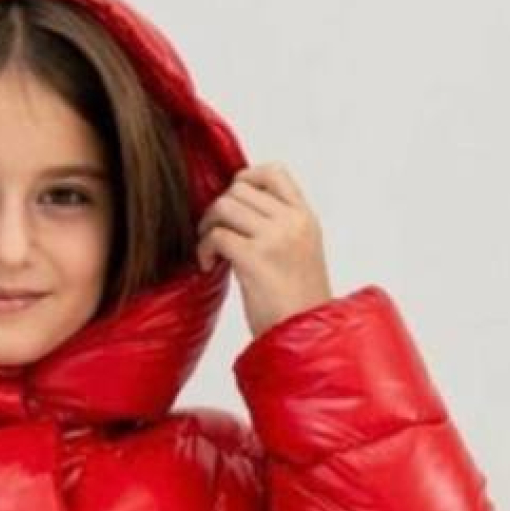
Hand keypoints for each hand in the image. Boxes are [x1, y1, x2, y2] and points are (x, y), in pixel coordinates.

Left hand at [196, 163, 334, 338]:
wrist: (305, 338)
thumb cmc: (297, 305)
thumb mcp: (300, 253)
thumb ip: (278, 227)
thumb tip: (238, 208)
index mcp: (305, 218)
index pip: (273, 172)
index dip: (246, 178)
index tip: (233, 201)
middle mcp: (292, 222)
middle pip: (240, 188)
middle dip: (219, 209)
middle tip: (214, 234)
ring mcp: (274, 238)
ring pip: (224, 206)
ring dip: (208, 226)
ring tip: (211, 251)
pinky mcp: (255, 259)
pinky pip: (216, 235)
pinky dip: (204, 249)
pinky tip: (209, 266)